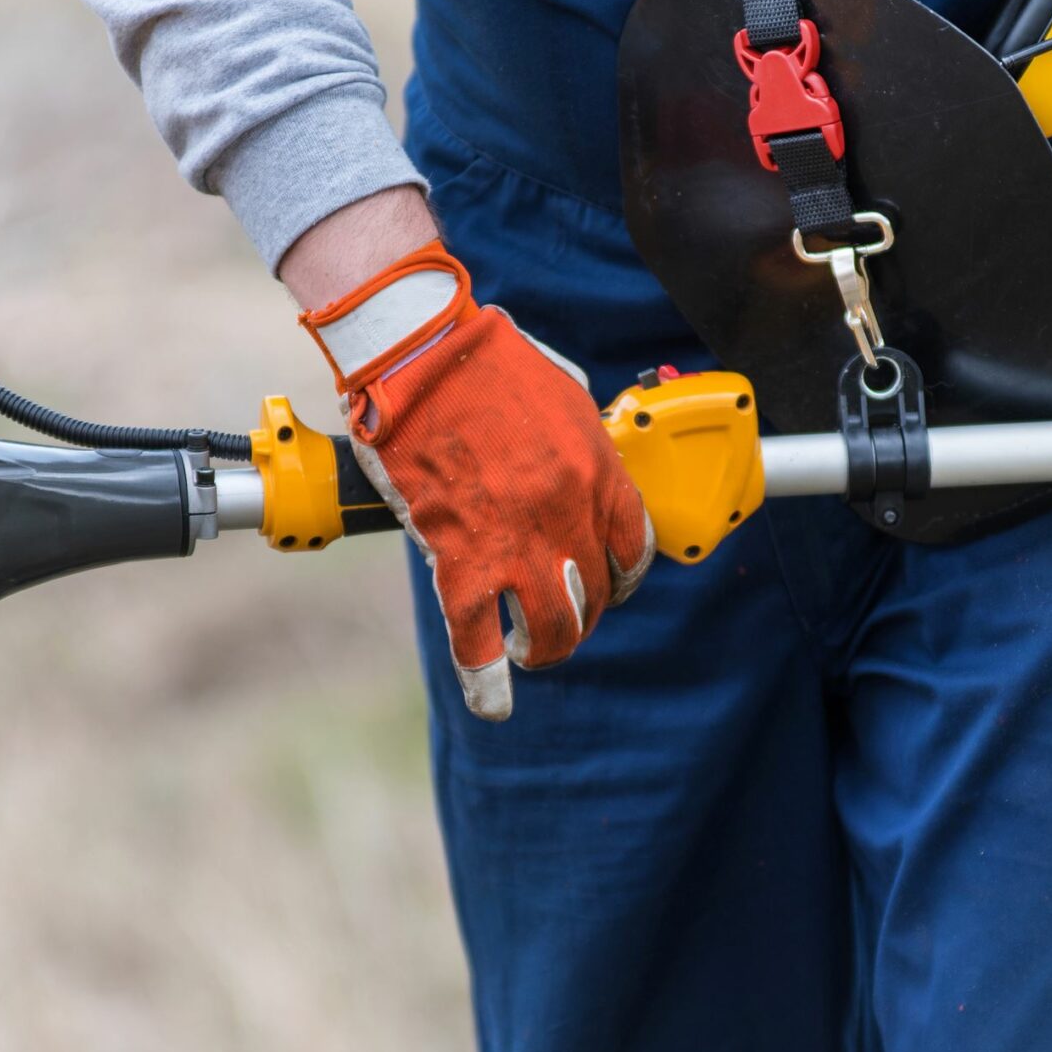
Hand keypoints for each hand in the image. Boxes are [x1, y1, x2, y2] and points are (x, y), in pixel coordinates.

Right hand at [293, 200, 650, 720]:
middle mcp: (569, 511)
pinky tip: (491, 699)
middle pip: (595, 591)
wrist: (420, 351)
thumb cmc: (482, 357)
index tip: (609, 586)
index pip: (631, 545)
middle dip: (583, 613)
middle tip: (561, 619)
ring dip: (548, 647)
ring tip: (532, 652)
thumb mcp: (561, 392)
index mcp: (598, 467)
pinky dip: (485, 677)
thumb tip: (578, 467)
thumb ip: (578, 439)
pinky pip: (479, 636)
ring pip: (552, 625)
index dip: (621, 576)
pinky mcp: (461, 556)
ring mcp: (519, 540)